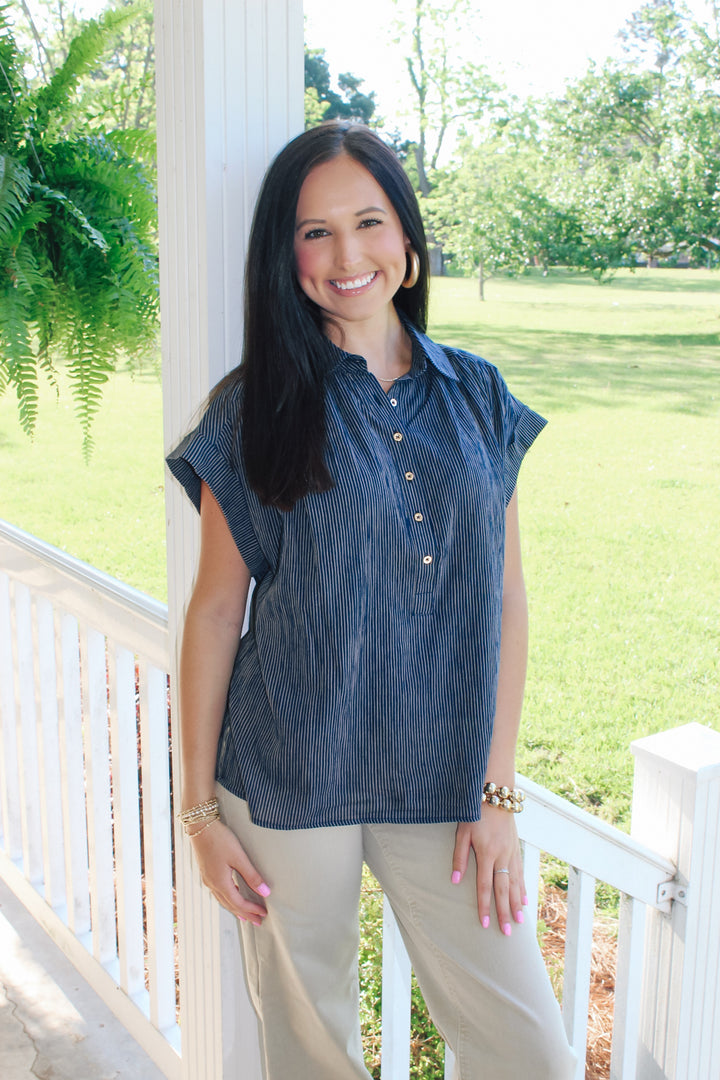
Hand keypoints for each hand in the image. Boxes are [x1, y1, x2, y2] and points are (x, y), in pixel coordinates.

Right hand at [188, 820, 270, 926]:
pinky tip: (232, 896)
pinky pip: (218, 892)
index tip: (263, 914)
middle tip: (257, 922)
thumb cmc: (219, 839)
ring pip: (223, 900)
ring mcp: (208, 879)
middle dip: (245, 914)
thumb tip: (265, 892)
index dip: (252, 910)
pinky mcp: (207, 872)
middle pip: (230, 905)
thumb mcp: (239, 857)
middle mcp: (212, 884)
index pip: (239, 903)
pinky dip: (228, 899)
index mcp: (220, 883)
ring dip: (235, 909)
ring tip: (245, 915)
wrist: (200, 826)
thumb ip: (252, 875)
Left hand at [451, 811, 525, 934]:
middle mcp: (502, 856)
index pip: (485, 887)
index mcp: (487, 854)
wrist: (497, 795)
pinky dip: (522, 888)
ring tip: (520, 922)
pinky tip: (524, 899)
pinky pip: (520, 872)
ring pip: (515, 883)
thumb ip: (460, 856)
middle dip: (504, 912)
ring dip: (516, 904)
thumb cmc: (475, 812)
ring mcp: (511, 853)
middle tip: (507, 933)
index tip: (484, 924)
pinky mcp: (516, 848)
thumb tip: (456, 880)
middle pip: (503, 890)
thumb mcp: (463, 832)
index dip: (484, 906)